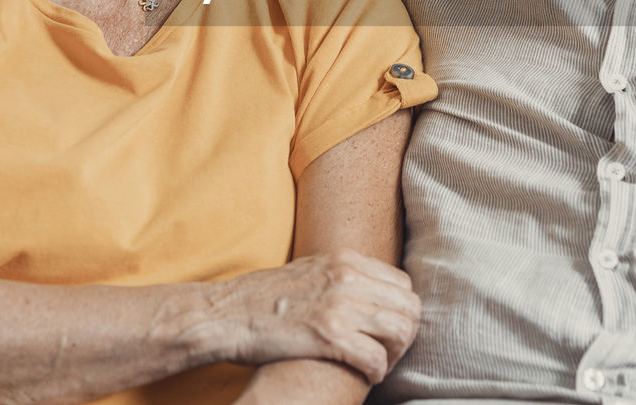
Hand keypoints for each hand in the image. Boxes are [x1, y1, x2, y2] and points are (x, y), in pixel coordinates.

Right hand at [206, 249, 420, 385]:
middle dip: (405, 335)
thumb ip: (340, 276)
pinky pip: (375, 358)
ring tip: (379, 365)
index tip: (389, 329)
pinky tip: (366, 375)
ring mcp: (339, 305)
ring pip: (400, 332)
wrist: (226, 313)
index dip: (401, 311)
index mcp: (345, 259)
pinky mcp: (328, 335)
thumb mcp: (309, 270)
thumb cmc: (263, 298)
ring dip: (395, 354)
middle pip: (409, 307)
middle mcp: (348, 277)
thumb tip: (366, 291)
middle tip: (389, 352)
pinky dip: (376, 371)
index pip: (403, 284)